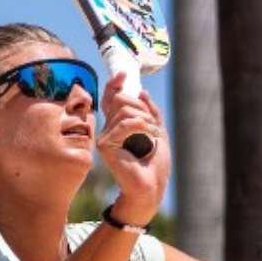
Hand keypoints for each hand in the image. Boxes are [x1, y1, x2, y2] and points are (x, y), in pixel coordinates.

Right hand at [96, 72, 170, 224]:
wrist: (151, 187)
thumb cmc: (154, 164)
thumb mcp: (157, 131)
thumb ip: (149, 112)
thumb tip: (141, 91)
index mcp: (117, 125)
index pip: (110, 99)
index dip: (114, 84)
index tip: (124, 73)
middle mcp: (107, 129)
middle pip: (120, 100)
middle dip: (141, 106)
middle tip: (152, 123)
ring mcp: (104, 137)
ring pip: (124, 109)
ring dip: (145, 118)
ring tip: (153, 133)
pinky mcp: (105, 145)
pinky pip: (125, 124)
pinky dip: (142, 126)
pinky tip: (150, 136)